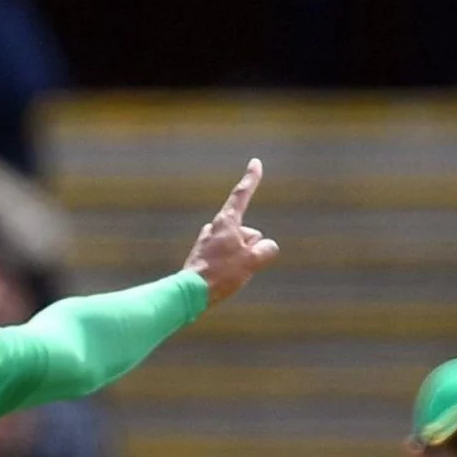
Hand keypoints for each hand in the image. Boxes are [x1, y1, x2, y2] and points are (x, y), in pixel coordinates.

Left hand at [184, 161, 279, 303]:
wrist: (190, 293)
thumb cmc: (221, 274)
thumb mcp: (252, 261)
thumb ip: (266, 250)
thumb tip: (266, 248)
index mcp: (226, 221)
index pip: (242, 195)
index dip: (251, 179)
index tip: (255, 163)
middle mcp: (214, 227)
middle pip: (247, 232)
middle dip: (251, 247)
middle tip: (237, 266)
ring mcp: (207, 241)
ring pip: (237, 247)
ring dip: (240, 260)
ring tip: (228, 276)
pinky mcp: (202, 256)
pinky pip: (226, 258)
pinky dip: (229, 268)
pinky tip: (221, 280)